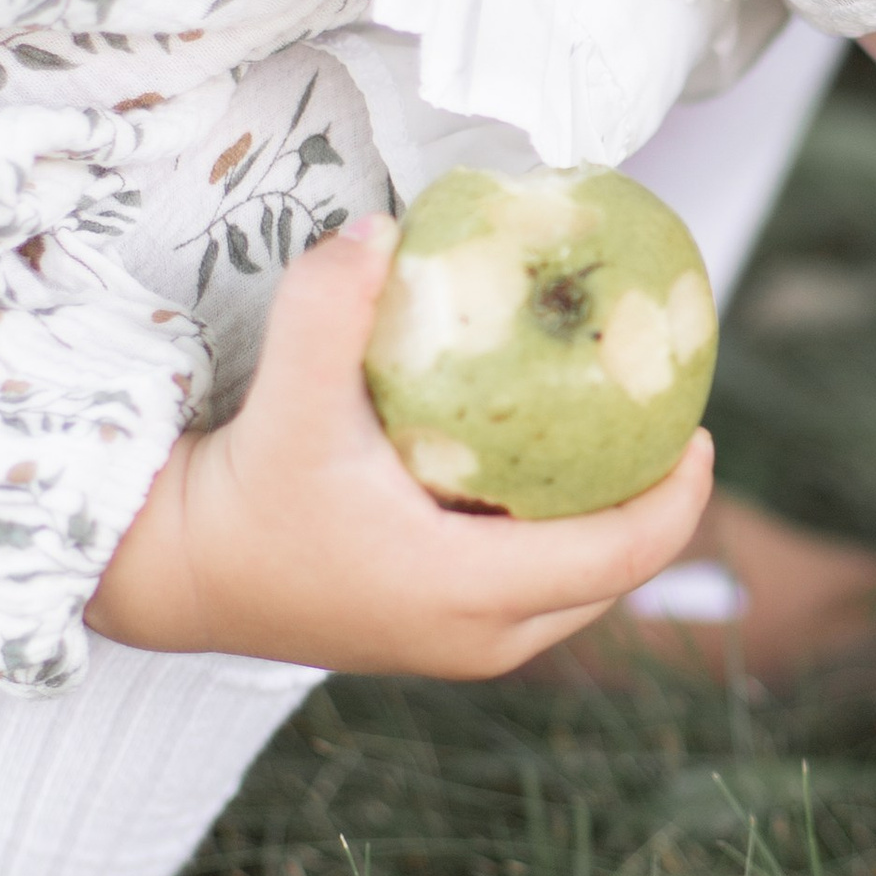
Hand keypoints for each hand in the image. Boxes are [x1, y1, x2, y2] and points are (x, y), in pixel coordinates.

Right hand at [85, 214, 714, 675]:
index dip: (678, 499)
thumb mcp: (286, 402)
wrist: (171, 575)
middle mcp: (476, 636)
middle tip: (673, 426)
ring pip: (575, 594)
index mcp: (466, 589)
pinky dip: (560, 540)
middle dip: (657, 509)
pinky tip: (552, 473)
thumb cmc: (238, 499)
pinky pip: (533, 593)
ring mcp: (456, 646)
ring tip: (627, 445)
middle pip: (613, 580)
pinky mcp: (432, 637)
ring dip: (610, 528)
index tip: (703, 431)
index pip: (617, 555)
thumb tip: (380, 230)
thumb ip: (328, 312)